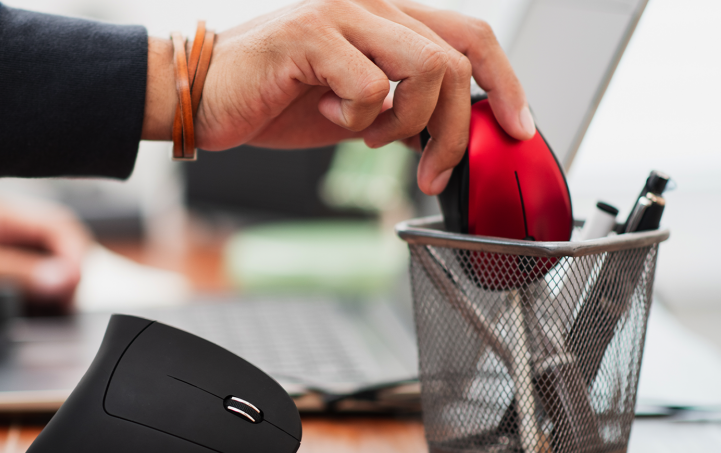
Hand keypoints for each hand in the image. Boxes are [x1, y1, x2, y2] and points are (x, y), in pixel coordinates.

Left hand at [0, 198, 91, 304]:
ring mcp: (6, 247)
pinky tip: (40, 306)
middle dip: (72, 270)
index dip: (77, 252)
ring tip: (56, 305)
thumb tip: (61, 278)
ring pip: (52, 262)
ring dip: (60, 284)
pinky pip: (35, 277)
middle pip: (62, 244)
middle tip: (68, 299)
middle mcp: (9, 227)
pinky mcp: (0, 268)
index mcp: (2, 213)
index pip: (60, 224)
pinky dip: (44, 292)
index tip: (79, 281)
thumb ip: (13, 271)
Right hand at [142, 0, 534, 194]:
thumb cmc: (272, 100)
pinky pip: (370, 89)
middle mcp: (371, 5)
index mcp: (386, 18)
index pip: (471, 35)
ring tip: (368, 136)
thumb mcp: (355, 107)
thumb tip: (453, 134)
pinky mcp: (312, 36)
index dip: (506, 82)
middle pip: (458, 58)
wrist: (202, 96)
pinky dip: (354, 121)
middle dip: (458, 129)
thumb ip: (403, 106)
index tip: (518, 127)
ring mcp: (342, 13)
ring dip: (406, 123)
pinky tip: (324, 116)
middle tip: (433, 169)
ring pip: (427, 69)